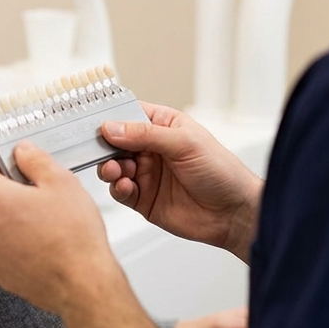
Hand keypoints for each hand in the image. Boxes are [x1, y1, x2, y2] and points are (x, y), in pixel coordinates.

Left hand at [0, 141, 127, 315]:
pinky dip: (17, 241)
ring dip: (13, 217)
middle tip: (38, 192)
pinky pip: (3, 246)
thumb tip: (23, 152)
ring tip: (45, 221)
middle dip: (8, 189)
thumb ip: (36, 160)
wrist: (82, 286)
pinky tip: (43, 242)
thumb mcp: (62, 183)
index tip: (8, 158)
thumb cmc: (73, 239)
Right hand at [99, 102, 264, 259]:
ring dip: (109, 167)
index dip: (111, 117)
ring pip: (113, 166)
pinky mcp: (143, 199)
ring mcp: (147, 174)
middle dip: (104, 145)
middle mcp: (151, 148)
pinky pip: (120, 190)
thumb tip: (112, 127)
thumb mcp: (185, 143)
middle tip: (100, 149)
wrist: (233, 213)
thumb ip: (146, 134)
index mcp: (163, 126)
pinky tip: (125, 185)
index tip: (95, 121)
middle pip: (115, 142)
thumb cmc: (221, 171)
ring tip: (114, 169)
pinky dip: (117, 187)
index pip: (129, 114)